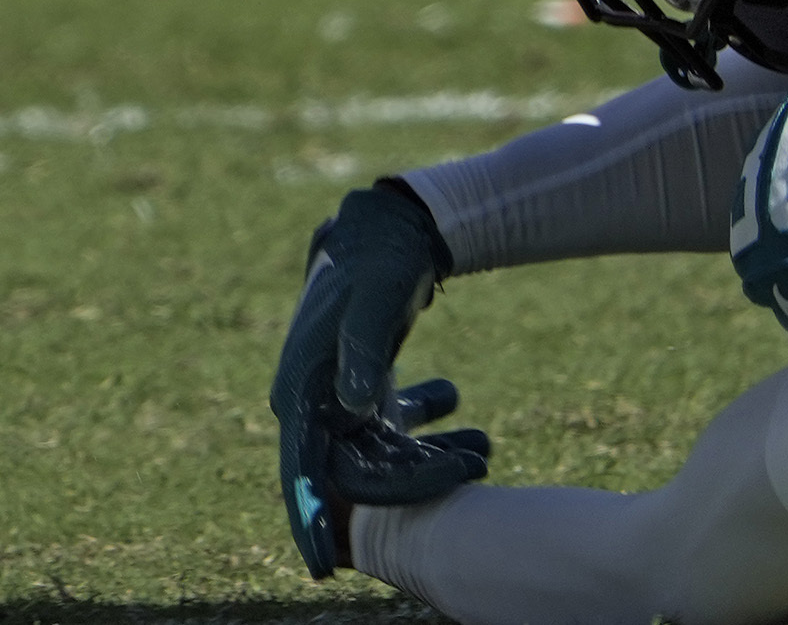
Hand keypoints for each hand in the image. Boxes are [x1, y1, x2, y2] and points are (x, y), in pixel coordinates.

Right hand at [273, 185, 486, 576]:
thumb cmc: (381, 257)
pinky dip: (428, 434)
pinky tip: (466, 417)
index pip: (303, 468)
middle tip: (477, 467)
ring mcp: (339, 396)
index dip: (311, 518)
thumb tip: (354, 402)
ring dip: (428, 460)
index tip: (323, 566)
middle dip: (413, 481)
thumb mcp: (377, 296)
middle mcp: (313, 398)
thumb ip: (365, 347)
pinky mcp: (364, 388)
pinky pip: (393, 432)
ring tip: (485, 447)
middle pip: (355, 469)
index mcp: (304, 385)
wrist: (392, 222)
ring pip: (380, 455)